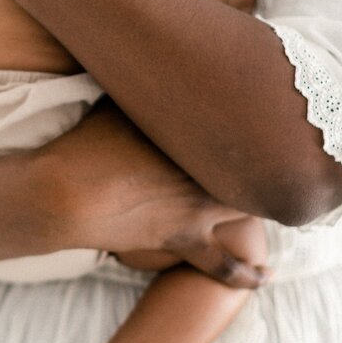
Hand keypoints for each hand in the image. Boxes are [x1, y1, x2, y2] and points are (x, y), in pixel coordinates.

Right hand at [35, 99, 267, 288]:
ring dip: (261, 203)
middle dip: (265, 158)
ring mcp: (198, 209)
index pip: (239, 127)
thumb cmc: (86, 144)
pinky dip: (245, 272)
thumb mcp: (115, 104)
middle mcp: (205, 171)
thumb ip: (142, 93)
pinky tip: (265, 274)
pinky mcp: (184, 241)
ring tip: (274, 200)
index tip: (259, 116)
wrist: (67, 194)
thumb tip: (149, 68)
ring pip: (247, 207)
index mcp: (194, 134)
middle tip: (273, 154)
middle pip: (252, 165)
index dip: (253, 122)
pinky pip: (223, 263)